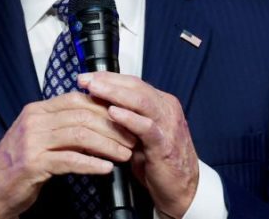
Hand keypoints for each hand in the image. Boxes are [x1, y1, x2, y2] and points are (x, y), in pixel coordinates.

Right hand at [0, 92, 137, 218]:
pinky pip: (69, 160)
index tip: (125, 118)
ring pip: (79, 135)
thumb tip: (98, 119)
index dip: (105, 108)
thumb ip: (63, 124)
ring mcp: (32, 141)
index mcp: (38, 109)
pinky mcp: (33, 163)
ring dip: (107, 145)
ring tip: (124, 154)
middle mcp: (35, 120)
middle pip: (82, 115)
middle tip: (132, 138)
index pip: (78, 99)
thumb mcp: (40, 135)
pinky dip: (91, 163)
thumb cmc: (20, 162)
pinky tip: (106, 168)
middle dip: (112, 127)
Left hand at [77, 72, 199, 217]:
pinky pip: (146, 127)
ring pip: (142, 101)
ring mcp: (168, 126)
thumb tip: (98, 104)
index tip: (87, 77)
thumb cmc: (159, 162)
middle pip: (136, 86)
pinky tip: (112, 113)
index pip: (133, 82)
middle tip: (86, 79)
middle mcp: (167, 110)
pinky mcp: (164, 145)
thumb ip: (127, 118)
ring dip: (115, 93)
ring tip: (94, 89)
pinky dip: (129, 118)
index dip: (109, 78)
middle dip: (108, 81)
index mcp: (162, 104)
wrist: (182, 190)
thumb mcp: (141, 134)